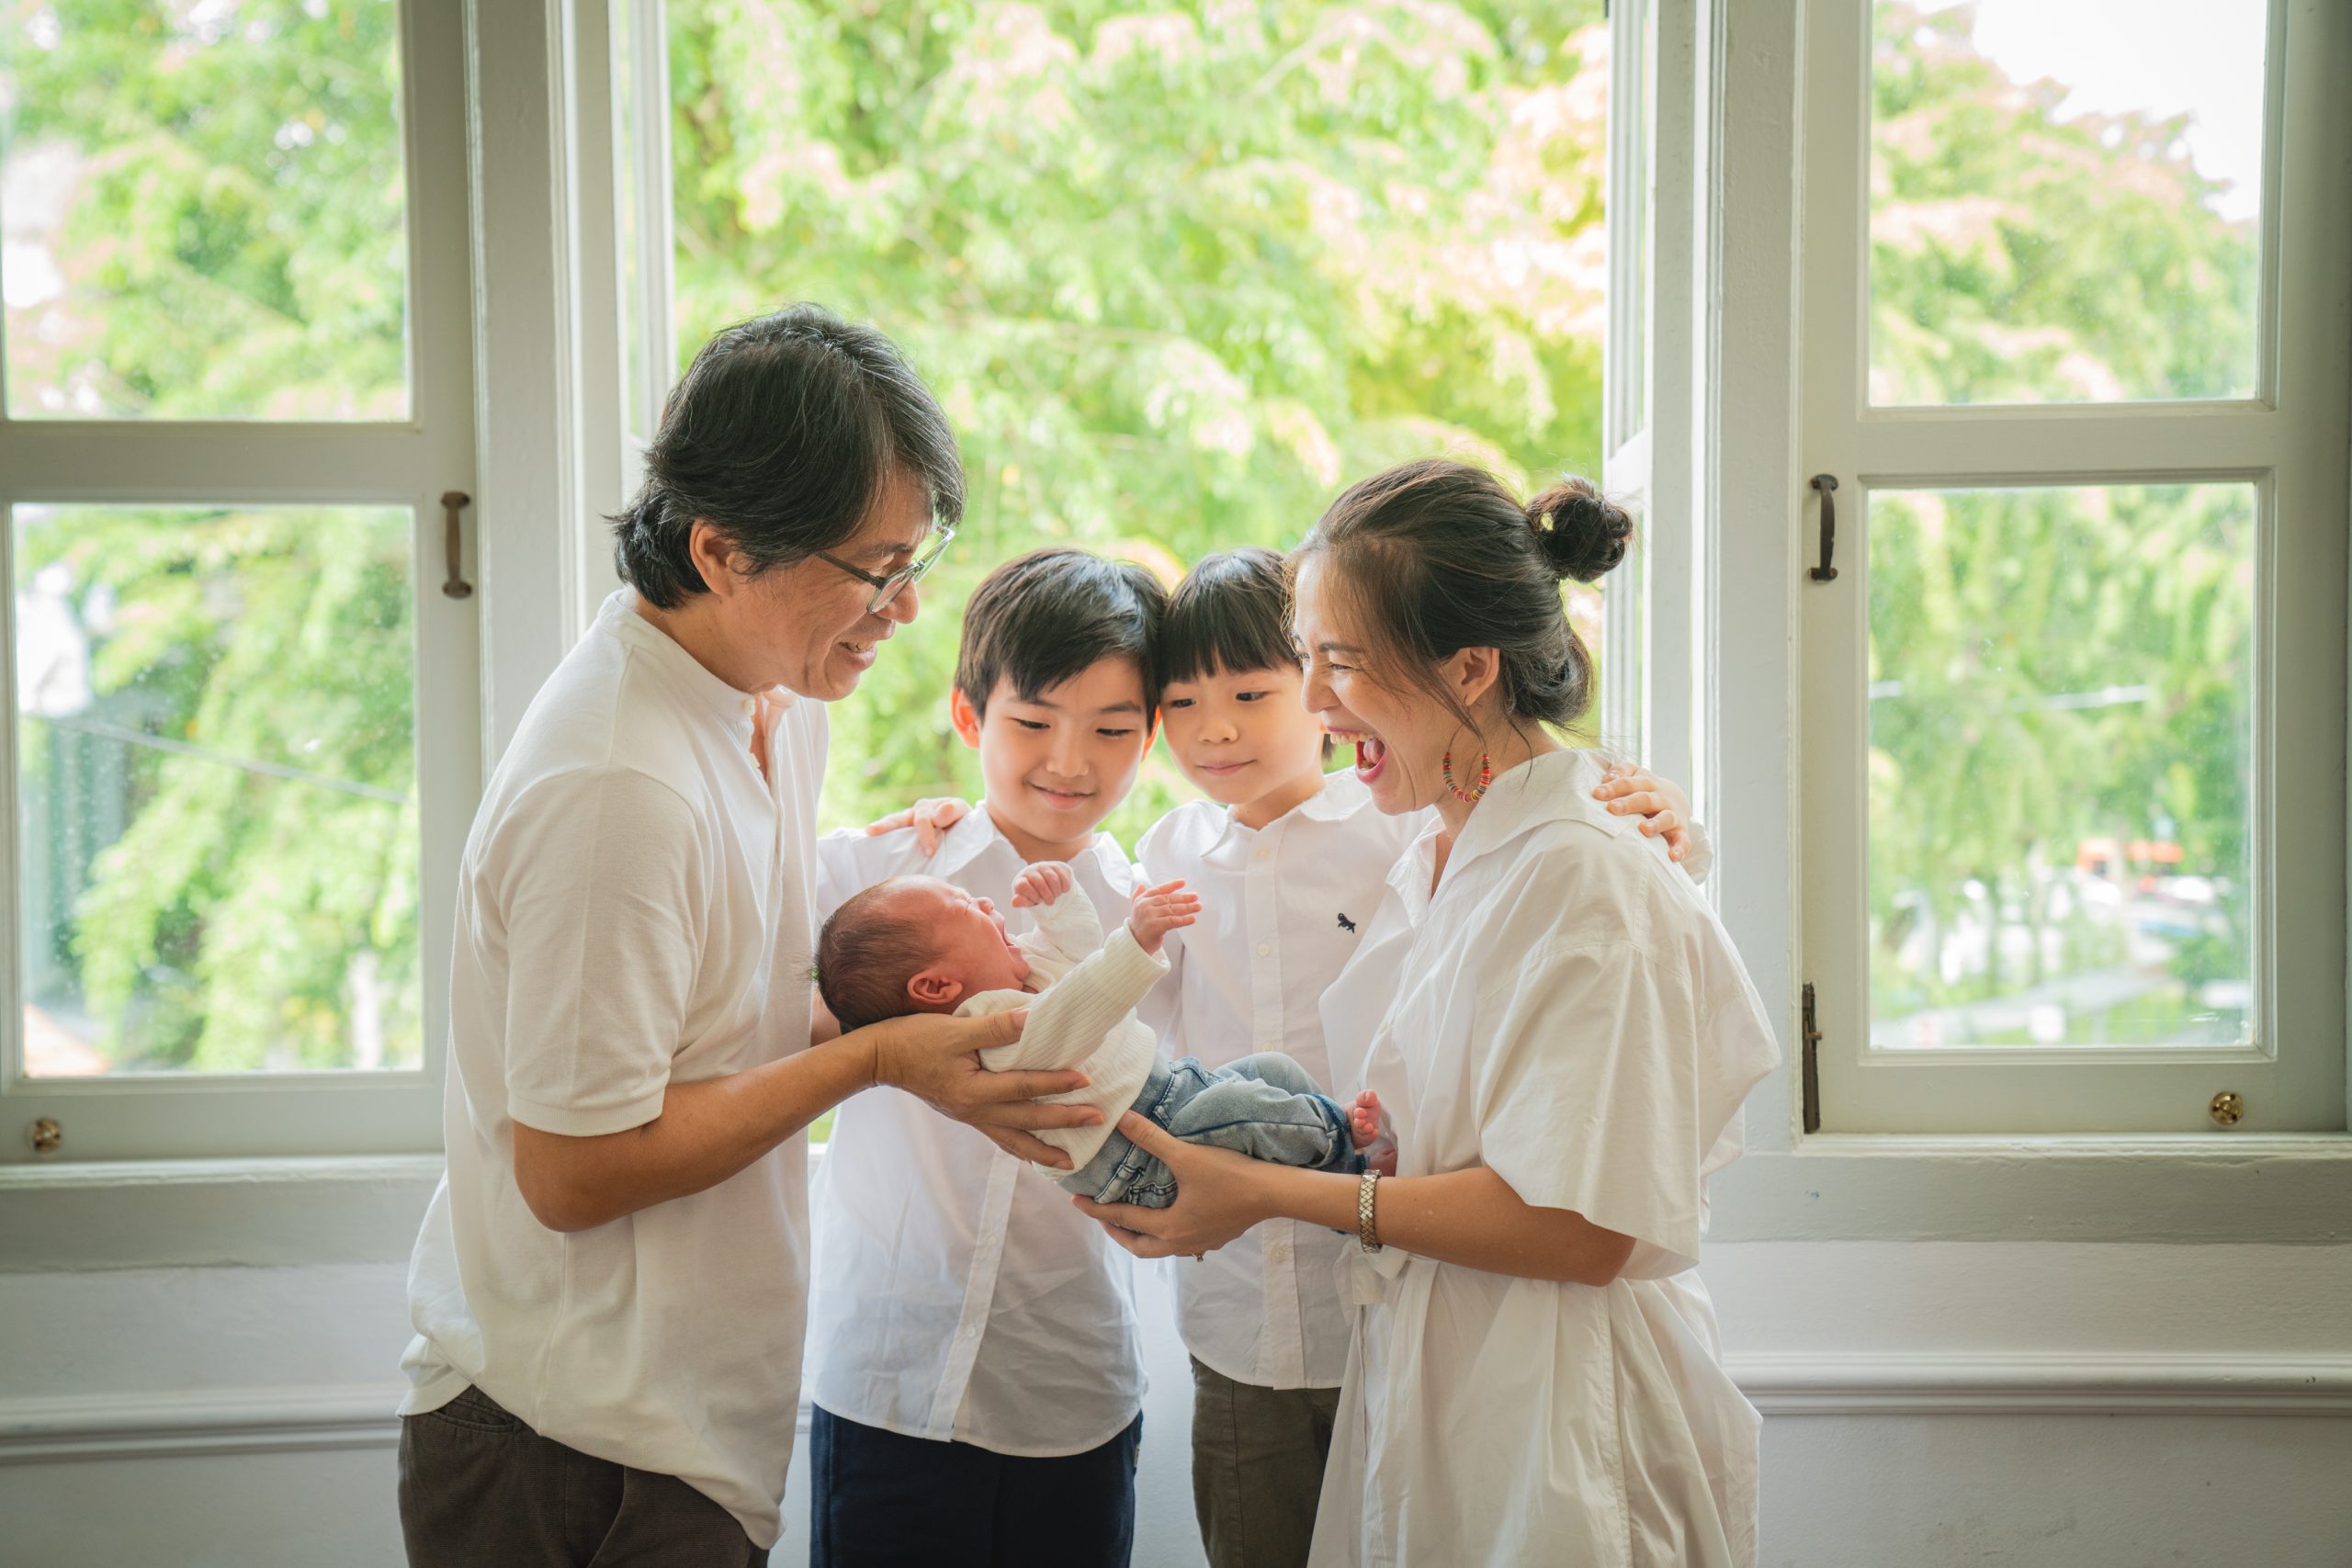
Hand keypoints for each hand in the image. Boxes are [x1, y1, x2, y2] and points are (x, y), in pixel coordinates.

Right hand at [857, 1010, 1100, 1167]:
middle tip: (1097, 1120)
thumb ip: (996, 1027)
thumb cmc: (916, 1039)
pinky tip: (1029, 1154)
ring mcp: (970, 1117)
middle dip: (1064, 1122)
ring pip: (1014, 1140)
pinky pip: (998, 1137)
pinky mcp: (965, 1114)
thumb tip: (1033, 1019)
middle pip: (1028, 1121)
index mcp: (976, 1091)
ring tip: (1070, 1160)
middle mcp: (976, 1111)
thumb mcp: (957, 1029)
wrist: (880, 1057)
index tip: (1086, 1081)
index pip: (1026, 1087)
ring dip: (1043, 1150)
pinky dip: (1017, 1147)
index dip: (1057, 1084)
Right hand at [863, 797, 971, 854]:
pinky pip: (892, 841)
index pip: (922, 821)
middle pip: (896, 819)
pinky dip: (882, 844)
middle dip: (884, 825)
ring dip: (879, 830)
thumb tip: (937, 816)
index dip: (925, 835)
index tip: (930, 852)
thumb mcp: (961, 811)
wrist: (961, 828)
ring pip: (891, 827)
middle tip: (870, 831)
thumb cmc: (961, 819)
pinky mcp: (902, 839)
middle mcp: (912, 815)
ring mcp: (905, 827)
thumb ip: (953, 810)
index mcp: (925, 808)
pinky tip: (870, 851)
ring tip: (865, 834)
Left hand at [1011, 861, 1074, 908]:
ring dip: (1056, 891)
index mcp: (1021, 880)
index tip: (1038, 901)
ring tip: (1056, 896)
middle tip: (1050, 903)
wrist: (1048, 889)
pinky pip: (1062, 875)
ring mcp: (1043, 867)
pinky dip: (1064, 885)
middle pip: (1039, 881)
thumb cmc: (1035, 897)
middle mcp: (1030, 871)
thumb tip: (1014, 902)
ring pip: (1052, 877)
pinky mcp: (1055, 866)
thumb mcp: (1028, 902)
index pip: (1023, 885)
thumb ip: (1022, 902)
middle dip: (1047, 895)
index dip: (1032, 895)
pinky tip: (1063, 890)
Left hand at [1072, 1112, 1275, 1257]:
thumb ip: (1151, 1138)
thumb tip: (1121, 1119)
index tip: (1076, 1201)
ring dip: (1144, 1236)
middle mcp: (1182, 1242)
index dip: (1096, 1209)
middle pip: (1139, 1247)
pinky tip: (1173, 1217)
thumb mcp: (1185, 1155)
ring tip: (1134, 1218)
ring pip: (1162, 1248)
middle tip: (1103, 1215)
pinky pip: (1183, 1242)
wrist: (1273, 1192)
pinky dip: (1168, 1233)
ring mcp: (1202, 1243)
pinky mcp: (1218, 1237)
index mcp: (1169, 1227)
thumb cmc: (1230, 1175)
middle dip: (1118, 1233)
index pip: (1122, 1219)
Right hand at [1126, 879, 1199, 955]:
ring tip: (1198, 907)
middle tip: (1195, 897)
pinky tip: (1192, 919)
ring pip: (1172, 909)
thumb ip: (1139, 896)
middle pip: (1168, 899)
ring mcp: (1149, 916)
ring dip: (1187, 908)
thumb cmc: (1140, 927)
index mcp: (1141, 899)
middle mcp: (1144, 906)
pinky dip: (1184, 920)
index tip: (1184, 882)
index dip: (1172, 885)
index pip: (1159, 889)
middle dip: (1183, 898)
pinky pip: (1173, 921)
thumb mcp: (1137, 910)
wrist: (1135, 945)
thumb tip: (1141, 885)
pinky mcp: (1154, 927)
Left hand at [1593, 764, 1692, 861]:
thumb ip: (1622, 772)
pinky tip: (1672, 857)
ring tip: (1644, 829)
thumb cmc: (1645, 789)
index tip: (1597, 793)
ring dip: (1656, 824)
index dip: (1614, 787)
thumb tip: (1607, 778)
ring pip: (1666, 818)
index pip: (1629, 783)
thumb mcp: (1635, 775)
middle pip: (1645, 799)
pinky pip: (1683, 840)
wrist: (1677, 800)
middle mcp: (1661, 797)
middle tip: (1613, 808)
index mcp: (1647, 783)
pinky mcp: (1681, 831)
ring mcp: (1672, 814)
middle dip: (1629, 803)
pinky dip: (1680, 848)